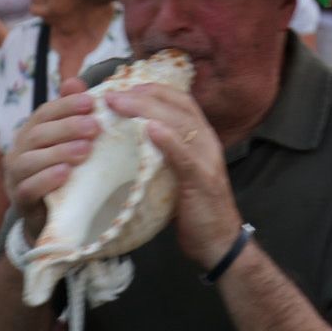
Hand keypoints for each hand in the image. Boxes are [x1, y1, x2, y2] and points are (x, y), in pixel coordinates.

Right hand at [3, 80, 99, 241]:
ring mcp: (15, 177)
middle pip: (38, 134)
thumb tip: (76, 81)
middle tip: (95, 127)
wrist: (51, 217)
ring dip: (59, 153)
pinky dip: (46, 180)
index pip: (45, 112)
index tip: (91, 101)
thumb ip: (70, 114)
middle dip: (67, 128)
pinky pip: (28, 188)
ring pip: (30, 161)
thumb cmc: (62, 172)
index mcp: (31, 133)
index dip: (66, 105)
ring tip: (85, 150)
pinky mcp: (19, 202)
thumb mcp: (69, 142)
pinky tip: (66, 174)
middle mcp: (18, 151)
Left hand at [104, 84, 241, 271]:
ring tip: (122, 104)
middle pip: (177, 107)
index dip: (153, 90)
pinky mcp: (203, 181)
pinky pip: (185, 156)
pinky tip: (151, 129)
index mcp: (201, 138)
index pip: (180, 101)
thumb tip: (130, 141)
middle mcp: (207, 142)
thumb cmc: (193, 209)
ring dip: (148, 110)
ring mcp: (207, 160)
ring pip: (180, 124)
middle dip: (144, 96)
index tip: (124, 87)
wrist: (219, 243)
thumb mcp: (175, 174)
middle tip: (112, 95)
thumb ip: (161, 155)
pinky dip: (168, 140)